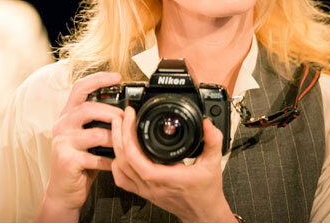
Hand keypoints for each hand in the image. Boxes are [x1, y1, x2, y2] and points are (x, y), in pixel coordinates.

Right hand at [35, 72, 123, 221]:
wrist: (63, 192)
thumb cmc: (79, 163)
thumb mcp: (85, 138)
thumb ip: (97, 122)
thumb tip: (124, 111)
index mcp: (67, 115)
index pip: (80, 88)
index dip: (98, 79)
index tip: (117, 76)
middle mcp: (62, 125)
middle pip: (89, 108)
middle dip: (113, 112)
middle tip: (128, 119)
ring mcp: (63, 142)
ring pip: (96, 133)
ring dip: (116, 139)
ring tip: (125, 144)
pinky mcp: (67, 160)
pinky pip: (96, 157)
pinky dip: (110, 161)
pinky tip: (115, 164)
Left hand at [110, 107, 234, 222]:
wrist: (203, 213)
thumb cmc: (207, 191)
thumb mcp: (213, 162)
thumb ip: (213, 141)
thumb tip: (207, 123)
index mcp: (166, 177)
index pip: (137, 158)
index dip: (128, 136)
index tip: (131, 117)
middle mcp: (152, 185)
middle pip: (123, 160)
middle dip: (118, 135)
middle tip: (121, 117)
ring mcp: (145, 190)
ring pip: (120, 169)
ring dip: (116, 147)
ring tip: (118, 129)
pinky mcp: (143, 192)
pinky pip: (122, 180)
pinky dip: (117, 165)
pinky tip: (120, 152)